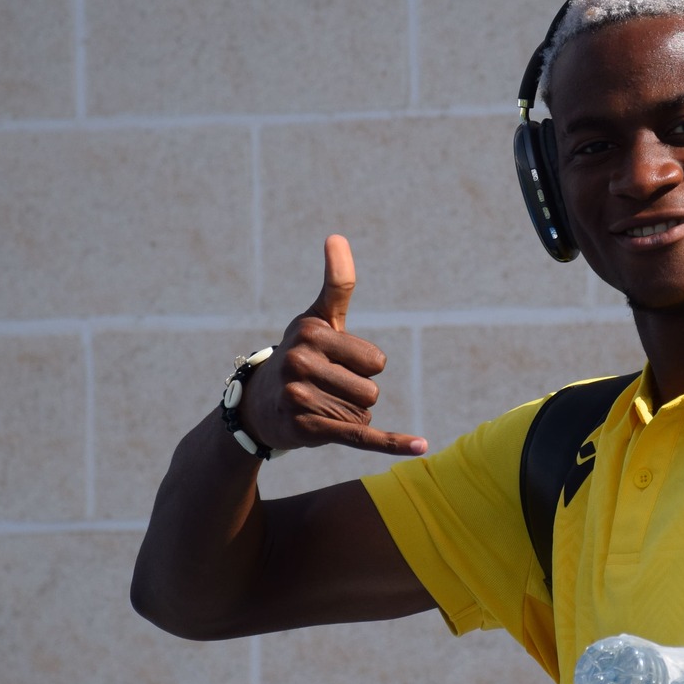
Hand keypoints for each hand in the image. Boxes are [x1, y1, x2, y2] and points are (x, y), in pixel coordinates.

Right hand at [238, 235, 426, 455]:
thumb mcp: (318, 319)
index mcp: (311, 332)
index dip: (364, 366)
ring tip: (320, 405)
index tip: (338, 362)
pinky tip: (422, 446)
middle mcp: (301, 362)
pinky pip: (361, 436)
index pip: (376, 361)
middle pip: (371, 389)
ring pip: (364, 413)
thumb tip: (337, 236)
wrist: (261, 404)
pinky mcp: (308, 430)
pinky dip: (392, 442)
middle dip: (356, 393)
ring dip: (350, 414)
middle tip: (326, 388)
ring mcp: (301, 397)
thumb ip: (336, 283)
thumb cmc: (301, 355)